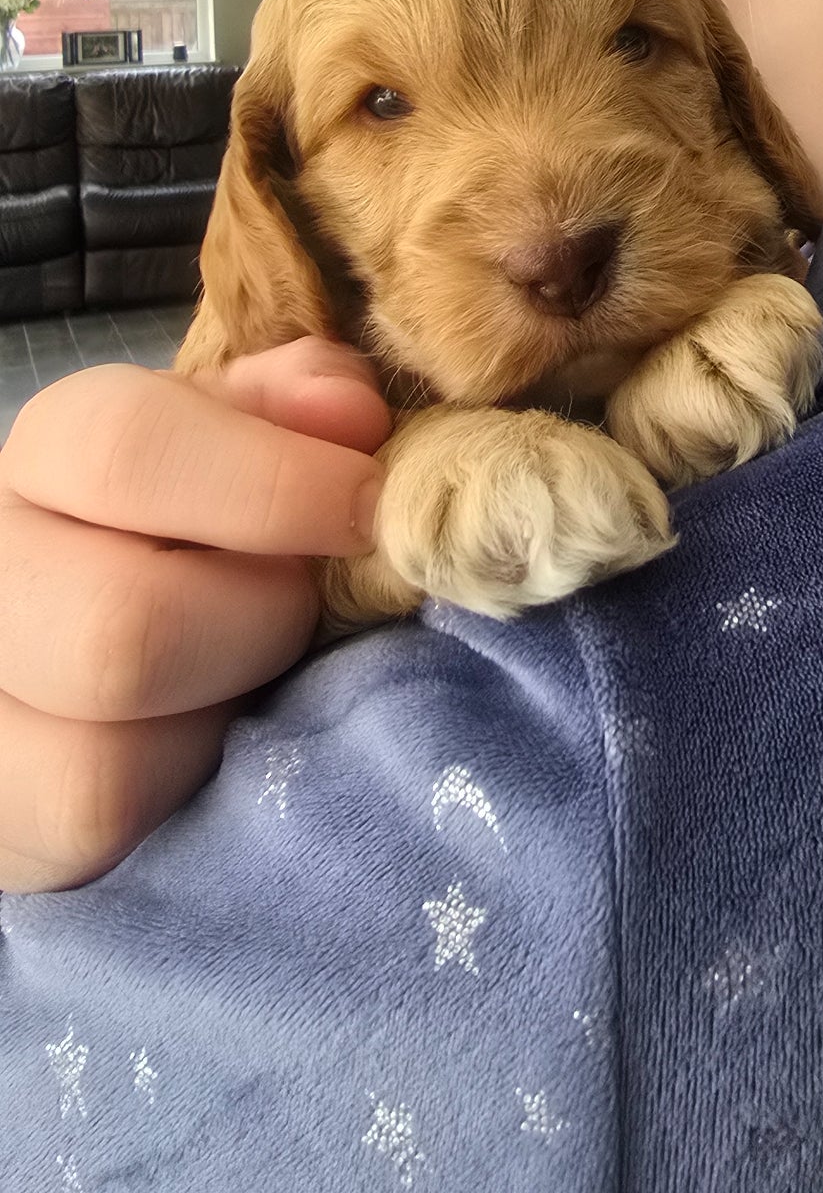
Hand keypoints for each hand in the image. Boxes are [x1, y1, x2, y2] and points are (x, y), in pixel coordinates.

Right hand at [0, 338, 388, 893]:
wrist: (131, 604)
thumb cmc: (216, 510)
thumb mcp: (252, 434)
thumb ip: (302, 404)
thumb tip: (349, 416)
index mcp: (52, 453)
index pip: (124, 449)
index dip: (274, 483)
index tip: (368, 509)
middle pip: (121, 630)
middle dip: (259, 627)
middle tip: (307, 609)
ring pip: (101, 766)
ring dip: (220, 723)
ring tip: (253, 677)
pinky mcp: (2, 817)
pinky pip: (95, 837)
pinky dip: (179, 793)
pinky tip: (210, 741)